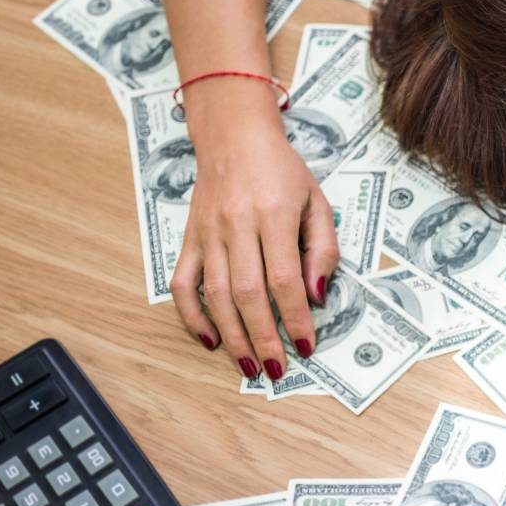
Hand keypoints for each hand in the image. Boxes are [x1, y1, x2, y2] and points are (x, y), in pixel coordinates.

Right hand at [168, 78, 340, 381]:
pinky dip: (192, 315)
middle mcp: (237, 226)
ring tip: (247, 364)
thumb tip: (316, 295)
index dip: (294, 317)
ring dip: (232, 335)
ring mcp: (208, 234)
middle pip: (248, 294)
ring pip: (215, 294)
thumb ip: (323, 247)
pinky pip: (183, 283)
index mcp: (273, 216)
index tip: (306, 346)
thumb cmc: (282, 170)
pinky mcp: (188, 239)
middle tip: (275, 369)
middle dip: (263, 337)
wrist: (234, 136)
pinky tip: (210, 339)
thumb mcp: (317, 200)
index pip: (285, 279)